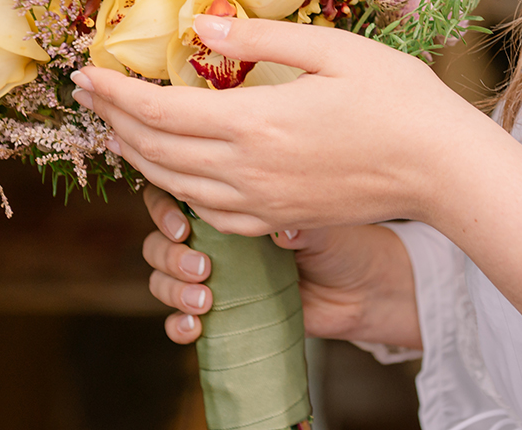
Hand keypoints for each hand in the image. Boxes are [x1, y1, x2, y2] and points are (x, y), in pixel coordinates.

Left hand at [73, 15, 503, 234]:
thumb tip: (198, 24)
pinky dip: (176, 188)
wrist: (443, 170)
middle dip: (114, 122)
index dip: (114, 93)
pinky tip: (174, 170)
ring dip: (138, 157)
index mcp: (255, 123)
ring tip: (119, 128)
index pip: (159, 110)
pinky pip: (207, 211)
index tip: (84, 74)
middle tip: (90, 96)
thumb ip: (258, 38)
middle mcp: (247, 172)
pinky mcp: (277, 223)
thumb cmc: (398, 98)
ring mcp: (260, 204)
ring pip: (174, 187)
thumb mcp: (332, 49)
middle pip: (155, 152)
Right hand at [141, 185, 421, 347]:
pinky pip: (179, 320)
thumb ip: (300, 226)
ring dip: (172, 290)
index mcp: (231, 204)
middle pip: (160, 240)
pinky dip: (177, 325)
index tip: (182, 227)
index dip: (163, 209)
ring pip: (162, 277)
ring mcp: (215, 276)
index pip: (174, 193)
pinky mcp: (222, 313)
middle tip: (204, 269)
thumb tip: (282, 233)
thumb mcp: (323, 228)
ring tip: (205, 302)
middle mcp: (215, 237)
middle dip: (170, 256)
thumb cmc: (341, 244)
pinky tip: (194, 329)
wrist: (361, 291)